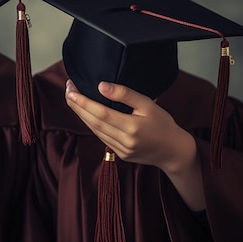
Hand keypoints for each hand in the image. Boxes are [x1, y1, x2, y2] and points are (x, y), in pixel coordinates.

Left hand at [65, 79, 204, 209]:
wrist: (174, 151)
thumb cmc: (163, 124)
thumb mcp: (148, 104)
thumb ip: (125, 94)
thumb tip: (101, 86)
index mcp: (133, 127)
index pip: (101, 113)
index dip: (83, 102)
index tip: (71, 90)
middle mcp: (125, 141)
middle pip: (93, 122)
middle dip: (77, 106)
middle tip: (68, 90)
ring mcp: (121, 150)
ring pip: (94, 131)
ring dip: (81, 115)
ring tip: (72, 99)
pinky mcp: (120, 155)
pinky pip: (101, 137)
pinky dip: (91, 124)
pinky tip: (85, 113)